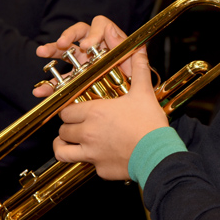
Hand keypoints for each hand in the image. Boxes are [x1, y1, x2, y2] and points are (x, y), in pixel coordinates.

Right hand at [33, 16, 131, 97]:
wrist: (131, 102)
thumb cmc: (135, 79)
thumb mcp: (133, 63)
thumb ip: (123, 46)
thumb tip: (109, 28)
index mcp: (109, 40)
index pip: (98, 25)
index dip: (93, 33)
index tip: (88, 45)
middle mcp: (93, 48)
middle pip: (77, 34)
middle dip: (67, 36)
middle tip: (62, 43)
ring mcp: (81, 63)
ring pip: (63, 52)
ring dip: (51, 50)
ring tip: (42, 52)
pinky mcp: (74, 80)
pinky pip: (60, 80)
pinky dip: (49, 85)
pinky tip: (41, 90)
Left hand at [53, 46, 167, 180]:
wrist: (158, 154)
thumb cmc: (149, 124)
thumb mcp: (143, 93)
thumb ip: (139, 69)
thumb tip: (140, 50)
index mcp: (94, 112)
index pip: (66, 110)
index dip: (69, 109)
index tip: (75, 110)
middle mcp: (88, 132)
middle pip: (63, 129)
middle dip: (67, 127)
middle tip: (76, 125)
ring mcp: (91, 153)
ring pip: (62, 151)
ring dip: (63, 146)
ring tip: (69, 143)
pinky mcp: (99, 169)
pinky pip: (84, 166)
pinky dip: (88, 161)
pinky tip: (98, 156)